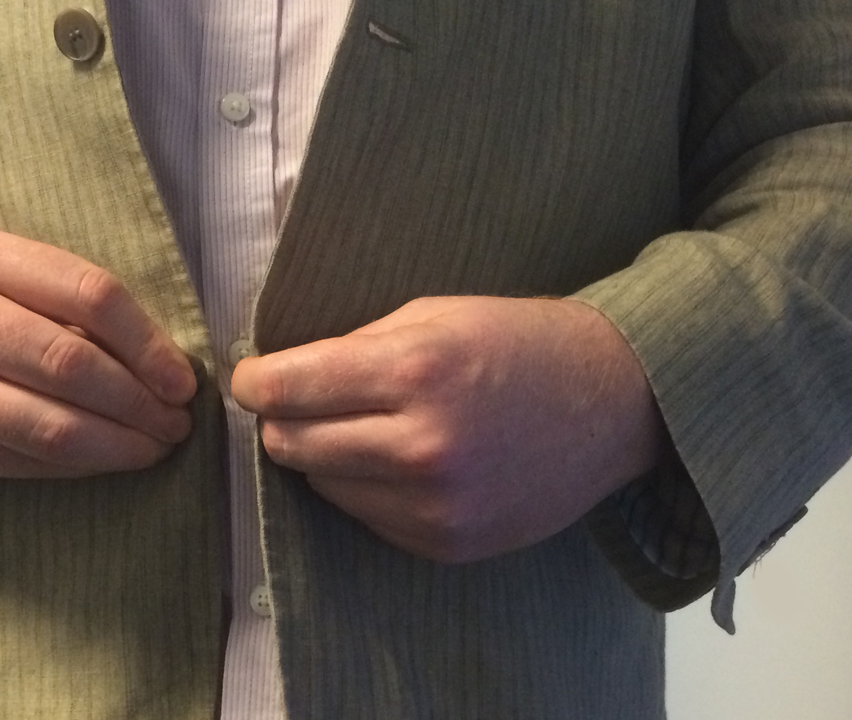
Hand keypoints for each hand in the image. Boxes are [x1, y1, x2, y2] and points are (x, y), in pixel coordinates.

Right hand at [0, 229, 196, 482]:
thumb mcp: (2, 281)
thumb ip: (70, 307)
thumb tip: (165, 365)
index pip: (89, 294)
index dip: (148, 344)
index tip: (182, 380)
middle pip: (69, 362)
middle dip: (138, 402)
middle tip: (175, 424)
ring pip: (47, 423)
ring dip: (116, 444)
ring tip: (152, 448)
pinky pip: (22, 460)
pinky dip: (78, 466)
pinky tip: (106, 461)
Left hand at [231, 296, 663, 562]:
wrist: (614, 402)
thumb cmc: (517, 343)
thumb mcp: (433, 315)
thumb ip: (352, 348)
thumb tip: (278, 378)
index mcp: (414, 371)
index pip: (287, 388)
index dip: (256, 382)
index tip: (252, 380)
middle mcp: (422, 445)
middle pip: (292, 445)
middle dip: (285, 421)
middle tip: (302, 402)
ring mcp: (436, 505)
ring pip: (323, 486)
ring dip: (325, 458)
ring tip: (366, 429)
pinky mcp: (448, 543)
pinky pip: (367, 519)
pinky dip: (367, 491)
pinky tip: (401, 463)